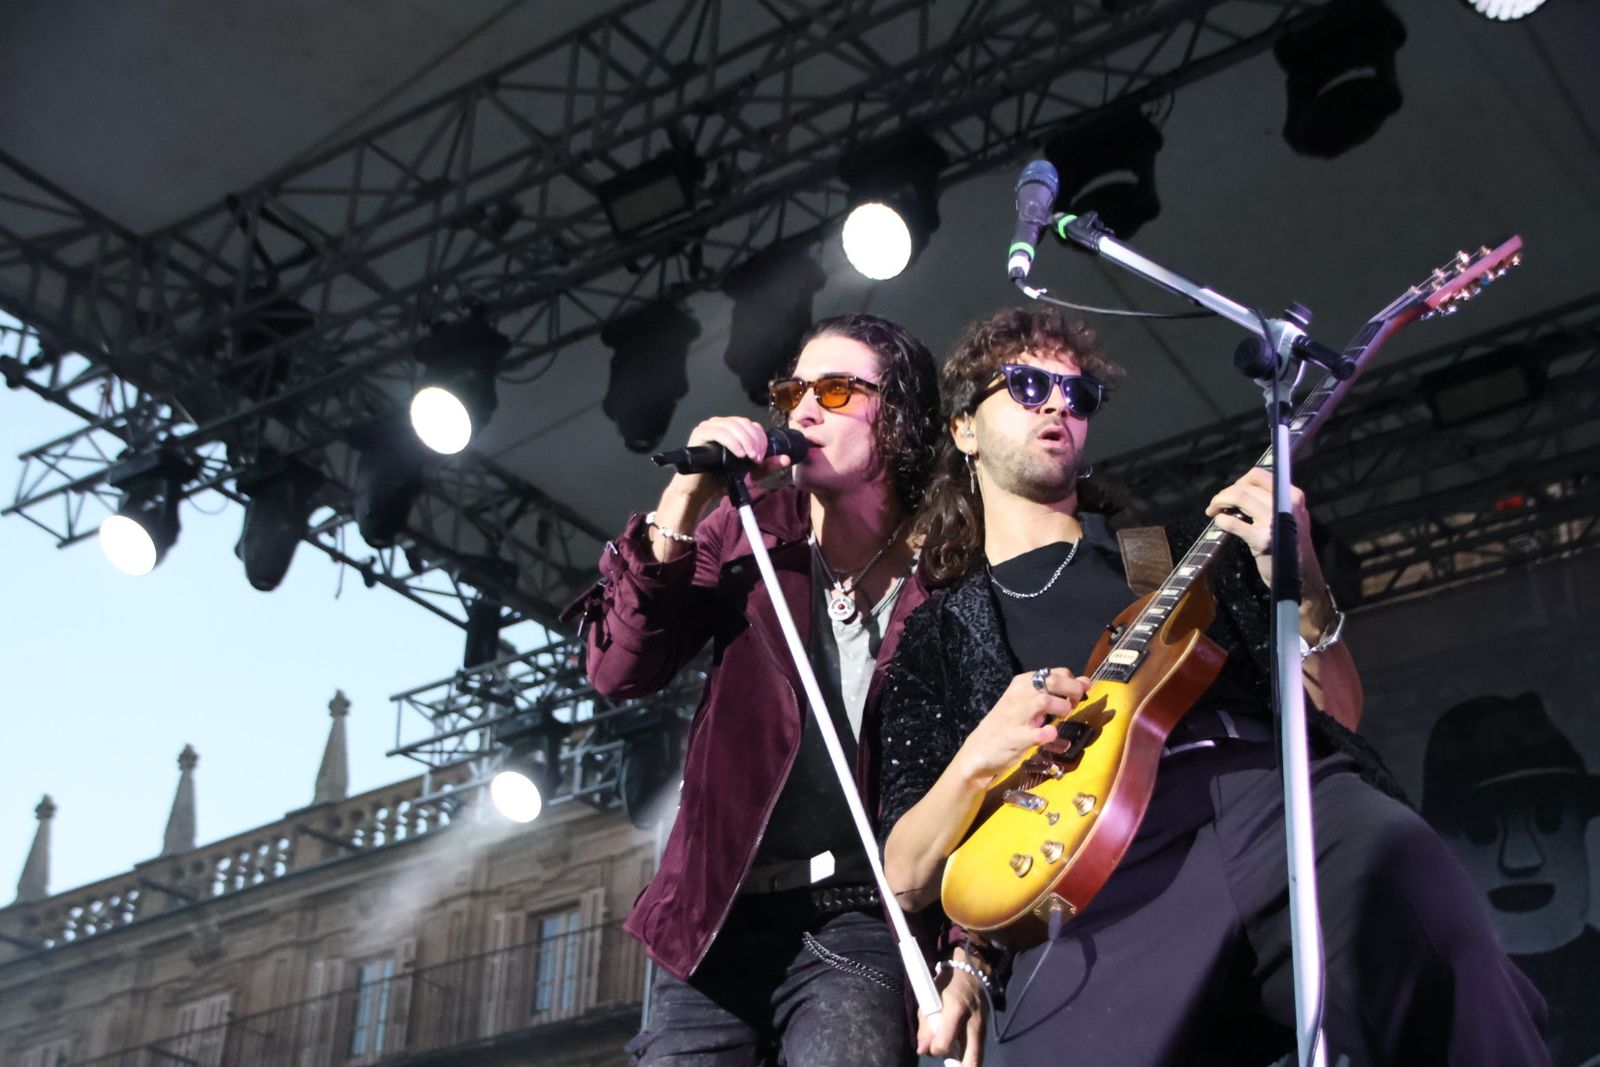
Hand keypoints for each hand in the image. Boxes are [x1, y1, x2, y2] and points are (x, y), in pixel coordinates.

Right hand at [666, 415, 795, 501]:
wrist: (699, 493)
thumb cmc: (721, 481)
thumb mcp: (749, 475)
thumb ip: (766, 467)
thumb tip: (786, 459)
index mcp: (733, 430)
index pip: (752, 425)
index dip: (761, 438)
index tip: (762, 457)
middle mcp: (721, 424)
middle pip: (744, 423)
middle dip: (755, 440)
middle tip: (757, 459)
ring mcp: (709, 427)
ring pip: (733, 425)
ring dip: (746, 441)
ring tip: (750, 458)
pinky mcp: (699, 433)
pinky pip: (720, 432)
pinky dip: (733, 442)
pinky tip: (739, 455)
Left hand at [920, 962, 985, 1065]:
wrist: (972, 970)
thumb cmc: (947, 983)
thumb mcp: (930, 998)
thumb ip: (925, 1026)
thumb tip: (922, 1050)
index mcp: (956, 1011)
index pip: (944, 1044)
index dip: (934, 1050)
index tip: (930, 1046)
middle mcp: (973, 1023)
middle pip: (972, 1062)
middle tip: (949, 1065)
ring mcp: (982, 1028)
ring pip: (977, 1059)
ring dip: (964, 1063)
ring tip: (953, 1059)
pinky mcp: (986, 1031)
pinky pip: (978, 1050)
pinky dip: (968, 1055)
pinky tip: (960, 1051)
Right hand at [954, 669, 1090, 788]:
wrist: (978, 751)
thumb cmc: (1006, 725)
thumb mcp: (1028, 704)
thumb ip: (1054, 694)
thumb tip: (1086, 683)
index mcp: (1022, 684)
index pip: (1056, 673)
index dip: (1073, 683)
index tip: (1076, 697)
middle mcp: (1018, 695)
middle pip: (1052, 681)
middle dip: (1072, 691)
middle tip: (1074, 705)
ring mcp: (1015, 717)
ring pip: (1044, 700)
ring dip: (1062, 708)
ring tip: (1063, 718)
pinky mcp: (1014, 739)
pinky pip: (1033, 734)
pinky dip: (1046, 734)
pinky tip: (1052, 735)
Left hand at [1204, 466, 1335, 631]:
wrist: (1302, 577)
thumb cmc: (1291, 546)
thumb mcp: (1290, 516)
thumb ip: (1271, 500)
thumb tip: (1239, 489)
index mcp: (1293, 495)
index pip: (1259, 475)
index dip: (1239, 481)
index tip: (1231, 492)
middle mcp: (1287, 504)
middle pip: (1245, 486)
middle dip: (1224, 493)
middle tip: (1216, 504)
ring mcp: (1275, 522)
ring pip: (1239, 497)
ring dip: (1219, 502)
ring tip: (1213, 511)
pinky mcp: (1263, 540)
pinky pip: (1233, 522)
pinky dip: (1221, 521)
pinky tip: (1219, 523)